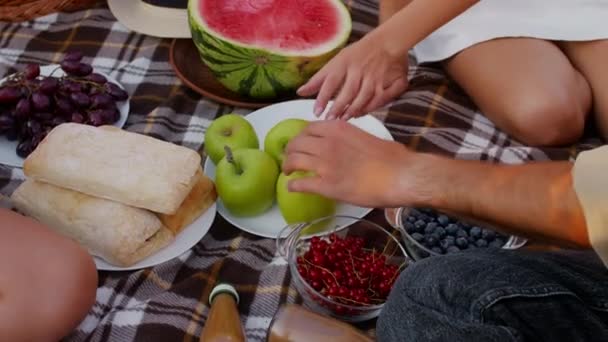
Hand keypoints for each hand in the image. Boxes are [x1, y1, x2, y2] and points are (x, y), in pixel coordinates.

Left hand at [282, 120, 426, 207]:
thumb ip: (353, 139)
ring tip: (288, 171)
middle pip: (296, 143)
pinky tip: (292, 187)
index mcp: (338, 129)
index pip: (308, 128)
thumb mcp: (369, 137)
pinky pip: (300, 184)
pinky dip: (293, 186)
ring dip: (287, 166)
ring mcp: (324, 164)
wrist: (400, 176)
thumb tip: (354, 146)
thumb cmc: (394, 158)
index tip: (301, 143)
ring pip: (293, 161)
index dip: (301, 137)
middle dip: (290, 151)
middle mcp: (327, 143)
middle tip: (291, 158)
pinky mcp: (326, 185)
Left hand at [297, 33, 408, 120]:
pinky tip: (358, 114)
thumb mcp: (336, 61)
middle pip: (348, 90)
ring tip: (342, 119)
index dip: (323, 97)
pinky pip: (377, 98)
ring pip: (363, 96)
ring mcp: (372, 76)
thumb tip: (300, 92)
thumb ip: (319, 78)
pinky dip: (367, 108)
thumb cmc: (356, 54)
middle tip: (329, 119)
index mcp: (344, 62)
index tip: (316, 112)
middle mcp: (358, 69)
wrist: (386, 43)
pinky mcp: (384, 82)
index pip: (331, 81)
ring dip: (352, 109)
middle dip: (338, 106)